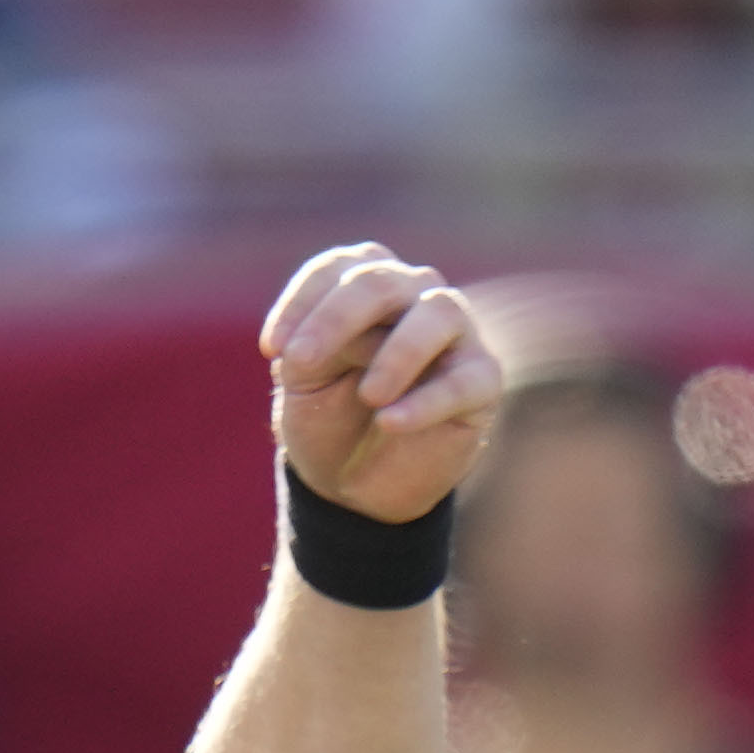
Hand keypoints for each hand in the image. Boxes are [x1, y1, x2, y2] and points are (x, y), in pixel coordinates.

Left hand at [263, 240, 499, 526]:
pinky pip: (464, 381)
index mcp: (366, 284)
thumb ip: (309, 351)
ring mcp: (455, 332)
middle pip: (380, 283)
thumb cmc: (330, 415)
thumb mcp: (304, 382)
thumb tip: (326, 342)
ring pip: (438, 313)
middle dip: (335, 319)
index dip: (301, 302)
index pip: (336, 269)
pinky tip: (390, 422)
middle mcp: (414, 293)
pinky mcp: (482, 380)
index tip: (271, 349)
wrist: (356, 483)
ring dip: (397, 352)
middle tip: (300, 363)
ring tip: (369, 395)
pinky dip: (426, 401)